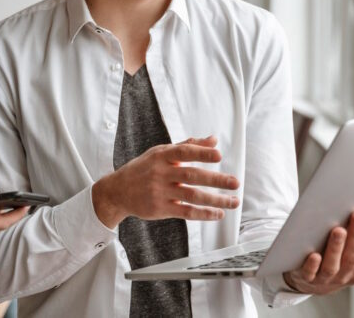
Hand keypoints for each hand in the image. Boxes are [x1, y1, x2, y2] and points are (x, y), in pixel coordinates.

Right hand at [92, 136, 240, 227]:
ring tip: (233, 201)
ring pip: (192, 196)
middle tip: (235, 182)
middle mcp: (161, 173)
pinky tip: (218, 213)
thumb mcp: (160, 152)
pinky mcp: (160, 208)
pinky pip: (186, 212)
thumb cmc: (143, 169)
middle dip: (216, 180)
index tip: (219, 155)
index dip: (202, 153)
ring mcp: (160, 192)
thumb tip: (213, 139)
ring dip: (216, 200)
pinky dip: (204, 214)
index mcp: (162, 156)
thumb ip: (188, 145)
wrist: (117, 191)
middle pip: (192, 175)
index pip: (184, 152)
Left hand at [282, 205, 353, 294]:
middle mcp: (348, 274)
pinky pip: (310, 273)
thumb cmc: (348, 262)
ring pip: (334, 265)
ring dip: (336, 247)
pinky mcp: (307, 278)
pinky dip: (313, 265)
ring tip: (338, 229)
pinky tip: (314, 254)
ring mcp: (327, 277)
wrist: (316, 282)